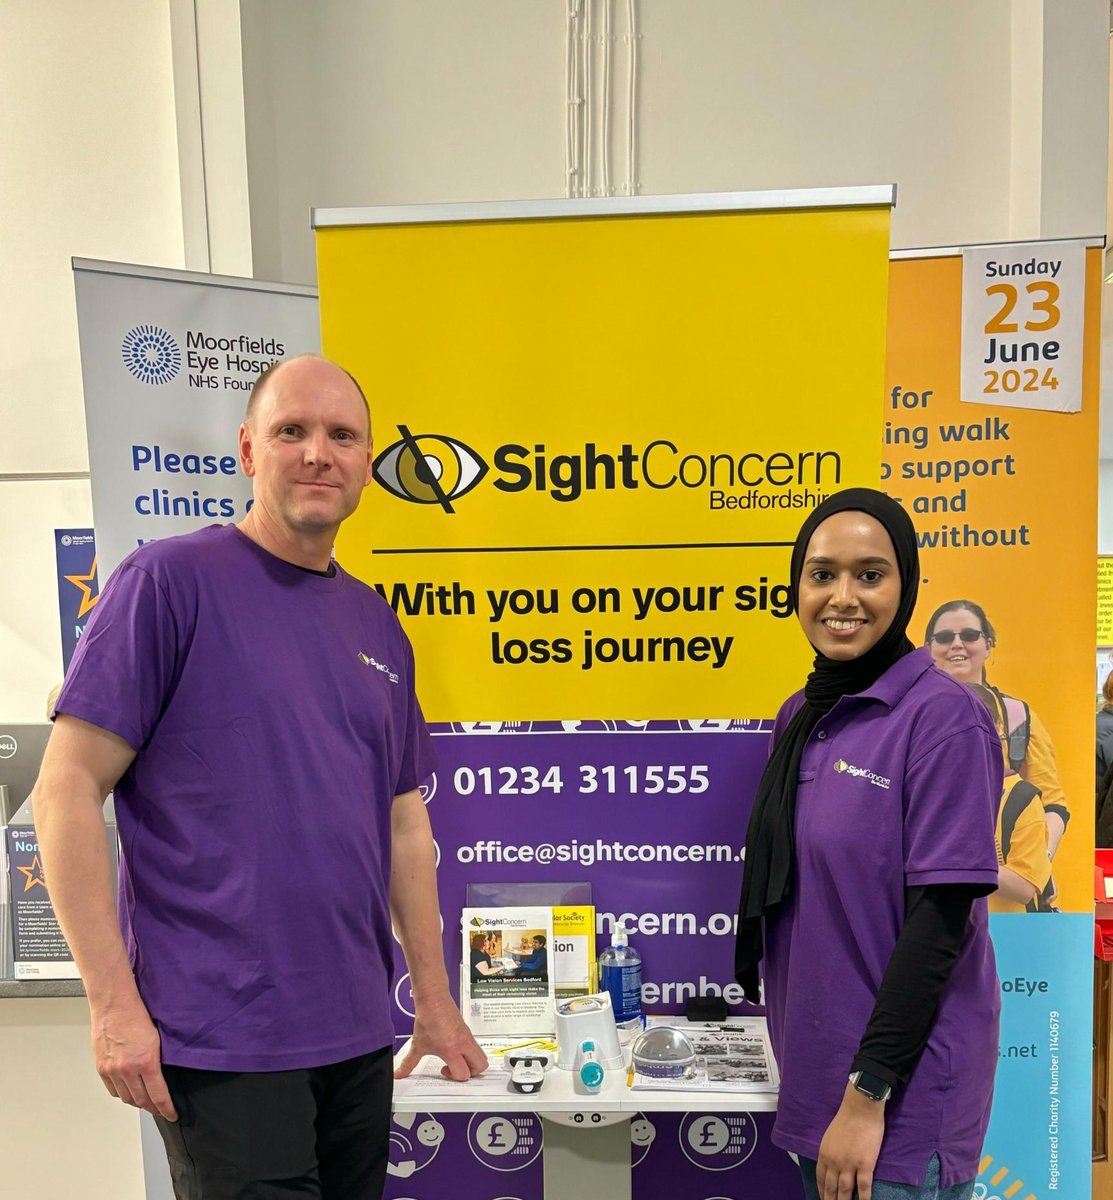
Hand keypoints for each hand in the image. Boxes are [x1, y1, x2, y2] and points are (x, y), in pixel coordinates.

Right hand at [89, 992, 176, 1120]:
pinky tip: (129, 1091)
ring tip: (146, 1102)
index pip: (158, 1095)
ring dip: (137, 1102)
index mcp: (146, 1061)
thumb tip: (162, 1076)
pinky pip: (113, 1089)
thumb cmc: (138, 1013)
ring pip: (126, 1097)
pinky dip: (122, 1094)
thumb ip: (158, 1060)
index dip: (166, 1108)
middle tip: (160, 1109)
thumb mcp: (157, 1037)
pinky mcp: (101, 1068)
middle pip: (141, 1100)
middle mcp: (128, 1070)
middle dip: (153, 1108)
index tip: (172, 1114)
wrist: (115, 1003)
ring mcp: (112, 1070)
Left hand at [394, 993, 487, 1081]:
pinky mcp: (467, 1031)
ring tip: (458, 1061)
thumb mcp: (417, 1045)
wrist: (434, 999)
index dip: (454, 1077)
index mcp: (452, 1050)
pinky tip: (455, 1048)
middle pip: (480, 1066)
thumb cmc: (428, 1018)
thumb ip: (408, 1063)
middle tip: (457, 1070)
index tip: (444, 1070)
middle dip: (471, 1074)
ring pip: (481, 1056)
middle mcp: (464, 1044)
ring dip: (473, 1063)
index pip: (463, 1073)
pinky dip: (470, 1052)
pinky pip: (475, 1046)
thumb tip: (400, 1073)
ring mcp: (468, 1037)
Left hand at [816, 1083, 885, 1199]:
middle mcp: (834, 1162)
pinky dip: (864, 1199)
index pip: (821, 1179)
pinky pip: (864, 1187)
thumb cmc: (847, 1119)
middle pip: (831, 1188)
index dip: (822, 1192)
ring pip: (845, 1191)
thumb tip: (830, 1166)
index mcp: (824, 1154)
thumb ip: (830, 1152)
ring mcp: (849, 1164)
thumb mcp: (830, 1136)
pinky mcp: (865, 1165)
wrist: (860, 1108)